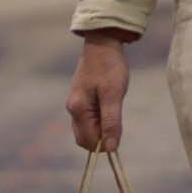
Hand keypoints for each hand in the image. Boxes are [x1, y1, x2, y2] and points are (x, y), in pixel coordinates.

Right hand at [67, 34, 131, 151]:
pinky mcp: (81, 100)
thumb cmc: (109, 67)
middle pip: (85, 138)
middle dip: (102, 137)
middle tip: (117, 119)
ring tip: (114, 108)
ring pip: (87, 129)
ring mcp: (76, 104)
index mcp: (78, 109)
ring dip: (101, 127)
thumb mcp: (114, 95)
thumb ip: (111, 122)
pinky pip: (88, 119)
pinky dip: (100, 120)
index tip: (118, 130)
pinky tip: (109, 105)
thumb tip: (110, 149)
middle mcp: (73, 109)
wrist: (102, 43)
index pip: (89, 141)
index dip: (105, 143)